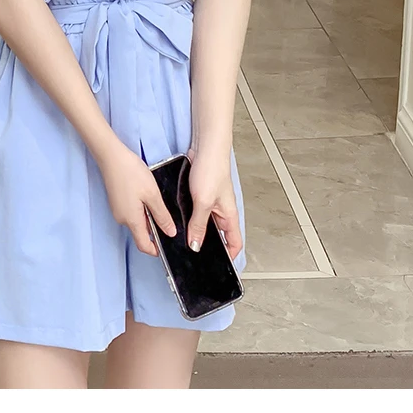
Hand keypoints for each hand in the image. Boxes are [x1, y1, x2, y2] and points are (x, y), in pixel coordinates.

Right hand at [97, 141, 176, 256]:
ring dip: (148, 216)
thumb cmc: (131, 173)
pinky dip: (141, 209)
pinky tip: (146, 195)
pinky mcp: (117, 201)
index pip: (144, 245)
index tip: (167, 244)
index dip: (156, 249)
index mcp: (131, 220)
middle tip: (166, 215)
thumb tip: (170, 233)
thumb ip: (162, 215)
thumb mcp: (152, 194)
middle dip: (154, 229)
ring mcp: (118, 210)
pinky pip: (131, 212)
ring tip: (156, 200)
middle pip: (140, 233)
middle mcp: (122, 219)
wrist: (111, 156)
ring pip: (136, 221)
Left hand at [185, 146, 242, 260]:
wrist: (205, 147)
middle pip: (217, 235)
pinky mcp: (200, 194)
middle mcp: (221, 211)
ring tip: (182, 238)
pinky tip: (177, 219)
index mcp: (229, 216)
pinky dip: (188, 217)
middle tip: (192, 254)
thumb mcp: (203, 202)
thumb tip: (195, 246)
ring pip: (203, 223)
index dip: (228, 256)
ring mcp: (210, 202)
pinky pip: (195, 211)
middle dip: (206, 245)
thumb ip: (199, 225)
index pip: (234, 243)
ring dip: (194, 229)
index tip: (216, 266)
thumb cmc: (212, 169)